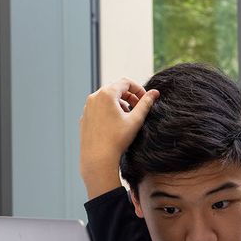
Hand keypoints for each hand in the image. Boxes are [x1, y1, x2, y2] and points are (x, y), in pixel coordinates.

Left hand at [79, 78, 157, 198]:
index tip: (145, 100)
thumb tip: (155, 92)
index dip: (138, 89)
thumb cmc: (117, 139)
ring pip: (107, 98)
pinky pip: (99, 108)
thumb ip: (146, 103)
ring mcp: (87, 107)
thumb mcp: (136, 120)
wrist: (97, 158)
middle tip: (139, 108)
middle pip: (116, 88)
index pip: (126, 82)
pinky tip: (116, 124)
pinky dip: (109, 110)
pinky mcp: (85, 117)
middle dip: (129, 96)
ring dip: (120, 103)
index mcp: (107, 94)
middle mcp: (94, 97)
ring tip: (128, 117)